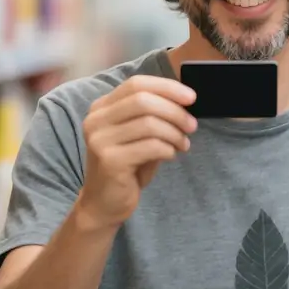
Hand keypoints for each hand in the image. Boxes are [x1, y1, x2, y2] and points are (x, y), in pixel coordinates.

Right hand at [79, 75, 196, 228]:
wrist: (103, 204)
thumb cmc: (126, 168)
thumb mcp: (137, 136)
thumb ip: (152, 116)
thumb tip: (185, 101)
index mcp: (101, 108)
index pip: (136, 84)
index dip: (167, 87)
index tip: (191, 97)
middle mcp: (96, 120)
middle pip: (143, 100)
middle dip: (175, 111)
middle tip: (192, 125)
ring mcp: (100, 140)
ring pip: (149, 123)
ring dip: (174, 133)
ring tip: (183, 144)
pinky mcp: (110, 160)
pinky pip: (151, 146)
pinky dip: (168, 149)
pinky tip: (171, 155)